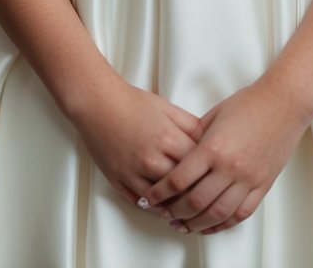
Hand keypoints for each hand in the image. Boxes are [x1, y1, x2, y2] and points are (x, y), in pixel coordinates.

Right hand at [72, 78, 205, 216]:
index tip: (213, 176)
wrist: (99, 103)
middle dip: (195, 192)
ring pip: (162, 200)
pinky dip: (154, 207)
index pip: (198, 165)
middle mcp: (152, 160)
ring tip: (187, 208)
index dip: (208, 171)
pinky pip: (141, 202)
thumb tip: (209, 141)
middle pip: (182, 186)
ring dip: (176, 205)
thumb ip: (191, 125)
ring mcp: (134, 173)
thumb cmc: (133, 103)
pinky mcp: (119, 180)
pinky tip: (164, 207)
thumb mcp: (168, 107)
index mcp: (168, 139)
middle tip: (205, 197)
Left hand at [138, 78, 311, 234]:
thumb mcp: (214, 115)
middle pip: (194, 202)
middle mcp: (229, 167)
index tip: (148, 199)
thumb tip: (178, 154)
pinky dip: (223, 225)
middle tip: (162, 214)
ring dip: (196, 224)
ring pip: (216, 214)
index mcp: (213, 147)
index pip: (178, 179)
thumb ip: (196, 136)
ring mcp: (247, 179)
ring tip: (183, 225)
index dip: (158, 193)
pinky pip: (240, 214)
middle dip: (174, 212)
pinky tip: (210, 225)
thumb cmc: (249, 102)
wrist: (284, 102)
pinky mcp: (262, 185)